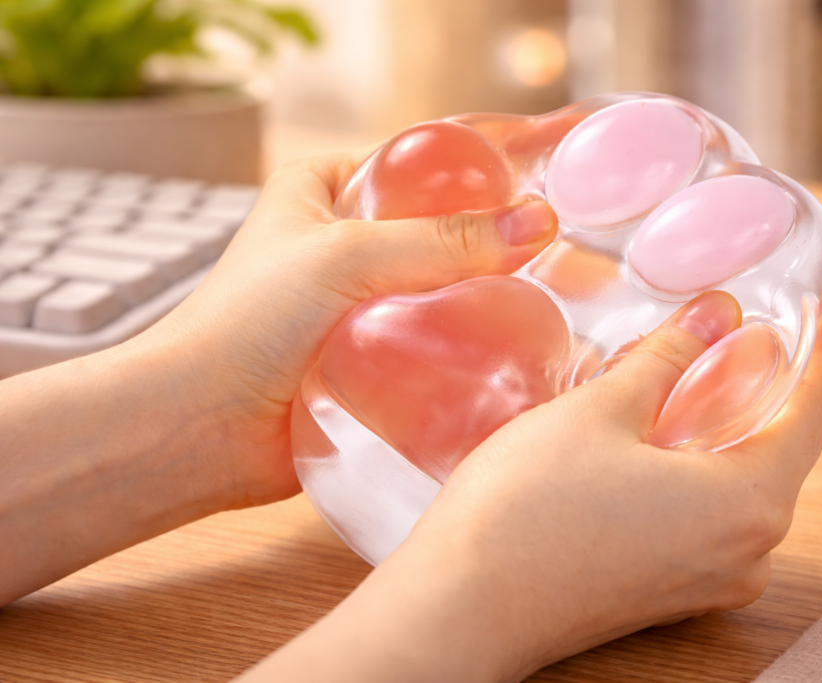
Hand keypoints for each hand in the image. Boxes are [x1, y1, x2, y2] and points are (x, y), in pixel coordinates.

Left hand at [121, 151, 560, 507]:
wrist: (200, 429)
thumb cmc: (247, 324)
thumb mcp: (346, 257)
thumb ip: (443, 240)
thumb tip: (536, 223)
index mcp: (321, 189)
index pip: (414, 166)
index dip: (474, 177)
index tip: (538, 192)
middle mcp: (340, 241)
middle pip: (433, 230)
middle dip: (486, 245)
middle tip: (553, 256)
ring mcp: (355, 302)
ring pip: (435, 289)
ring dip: (477, 300)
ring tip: (542, 305)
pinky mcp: (368, 358)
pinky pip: (428, 342)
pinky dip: (460, 345)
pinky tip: (505, 351)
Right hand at [239, 291, 821, 682]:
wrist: (462, 606)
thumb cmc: (527, 509)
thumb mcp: (603, 412)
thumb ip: (669, 358)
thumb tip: (715, 316)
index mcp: (748, 504)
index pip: (814, 410)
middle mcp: (744, 552)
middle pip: (779, 448)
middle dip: (773, 383)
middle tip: (766, 325)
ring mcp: (706, 578)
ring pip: (737, 481)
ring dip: (727, 422)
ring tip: (705, 367)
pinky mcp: (666, 588)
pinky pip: (706, 512)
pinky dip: (698, 463)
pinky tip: (662, 430)